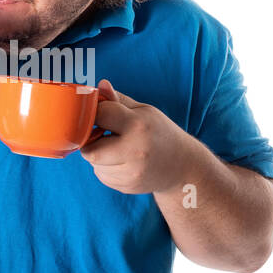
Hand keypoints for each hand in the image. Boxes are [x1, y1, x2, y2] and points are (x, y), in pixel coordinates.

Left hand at [79, 79, 191, 194]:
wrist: (183, 167)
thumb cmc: (160, 134)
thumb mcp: (144, 111)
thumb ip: (118, 100)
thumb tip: (100, 85)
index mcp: (138, 126)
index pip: (100, 114)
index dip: (97, 112)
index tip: (103, 114)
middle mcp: (134, 151)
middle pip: (89, 150)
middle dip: (91, 141)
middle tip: (103, 135)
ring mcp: (131, 173)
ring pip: (94, 164)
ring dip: (100, 155)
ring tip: (119, 148)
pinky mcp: (127, 187)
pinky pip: (102, 175)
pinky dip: (107, 167)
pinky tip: (124, 161)